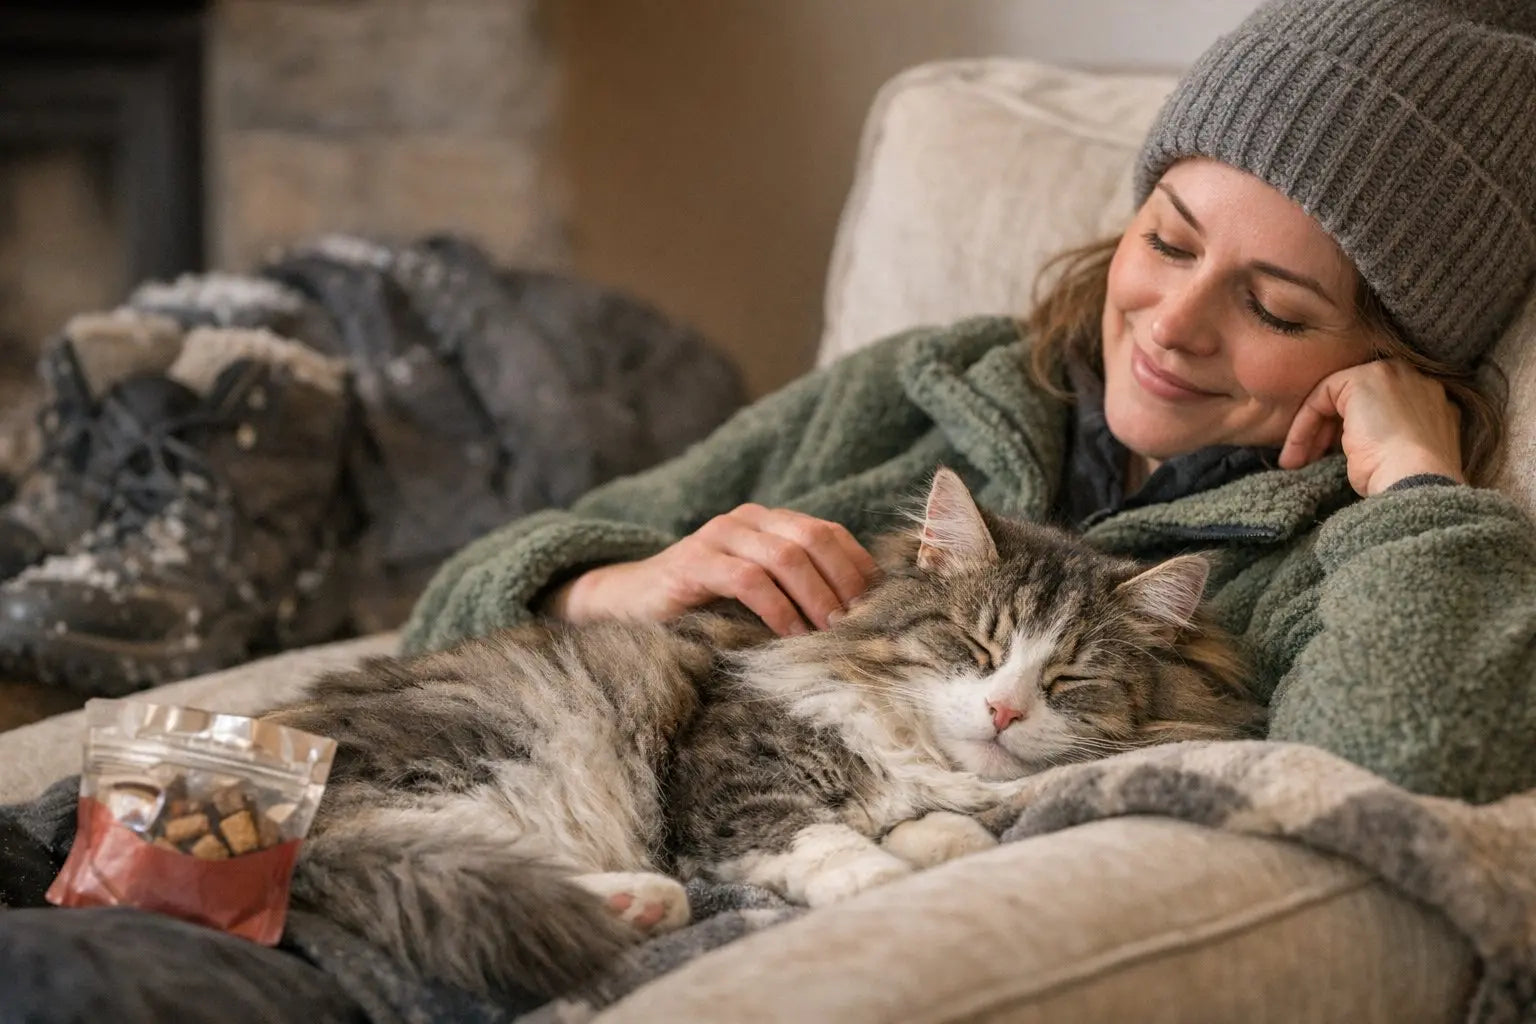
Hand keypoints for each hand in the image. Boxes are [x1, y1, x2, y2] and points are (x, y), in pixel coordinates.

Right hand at [546, 504, 879, 634]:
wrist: (626, 603)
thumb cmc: (701, 606)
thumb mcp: (755, 593)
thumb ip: (795, 591)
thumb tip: (856, 619)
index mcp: (767, 521)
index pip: (828, 532)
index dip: (858, 566)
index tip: (879, 605)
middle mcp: (746, 519)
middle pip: (814, 538)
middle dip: (844, 582)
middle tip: (860, 623)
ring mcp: (718, 536)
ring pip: (786, 556)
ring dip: (817, 598)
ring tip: (833, 633)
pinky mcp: (694, 562)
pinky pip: (750, 580)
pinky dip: (779, 609)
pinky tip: (792, 636)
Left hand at [1279, 359, 1465, 496]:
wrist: (1417, 481)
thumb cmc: (1410, 482)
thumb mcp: (1403, 457)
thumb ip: (1390, 440)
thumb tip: (1362, 446)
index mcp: (1433, 403)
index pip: (1381, 411)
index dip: (1349, 435)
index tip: (1329, 461)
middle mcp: (1417, 381)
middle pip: (1358, 402)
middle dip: (1327, 432)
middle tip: (1308, 461)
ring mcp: (1393, 375)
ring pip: (1337, 399)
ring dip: (1310, 430)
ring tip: (1296, 463)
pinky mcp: (1364, 378)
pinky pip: (1323, 394)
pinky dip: (1304, 423)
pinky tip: (1297, 451)